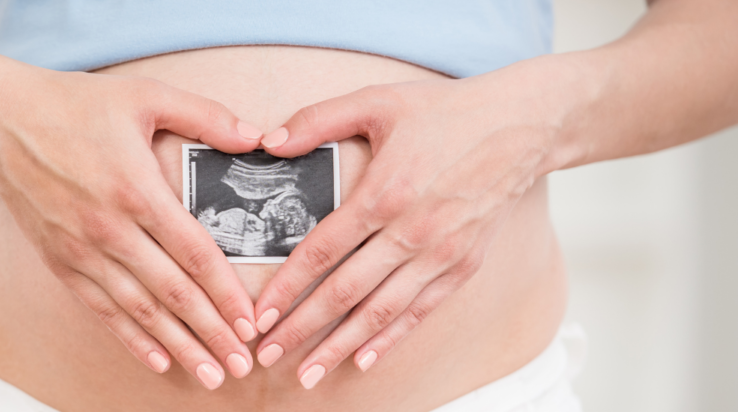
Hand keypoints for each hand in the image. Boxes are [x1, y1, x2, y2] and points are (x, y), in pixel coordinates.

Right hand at [0, 68, 264, 388]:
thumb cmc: (73, 105)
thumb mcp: (146, 96)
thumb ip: (206, 116)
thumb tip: (257, 138)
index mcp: (136, 190)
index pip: (193, 254)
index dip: (226, 293)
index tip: (250, 322)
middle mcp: (110, 229)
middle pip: (172, 293)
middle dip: (211, 333)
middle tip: (242, 364)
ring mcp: (82, 250)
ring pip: (139, 310)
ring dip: (178, 345)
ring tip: (210, 373)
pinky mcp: (60, 261)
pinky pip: (101, 309)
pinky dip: (131, 338)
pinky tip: (158, 359)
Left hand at [252, 72, 558, 387]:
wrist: (522, 126)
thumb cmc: (446, 112)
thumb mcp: (377, 101)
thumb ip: (317, 120)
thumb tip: (267, 142)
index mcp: (385, 194)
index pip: (323, 251)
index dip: (287, 287)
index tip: (259, 314)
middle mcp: (412, 232)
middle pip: (345, 292)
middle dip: (302, 328)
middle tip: (267, 355)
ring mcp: (440, 254)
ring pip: (381, 312)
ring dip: (340, 346)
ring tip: (307, 372)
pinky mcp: (463, 266)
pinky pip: (420, 312)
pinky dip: (391, 339)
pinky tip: (364, 359)